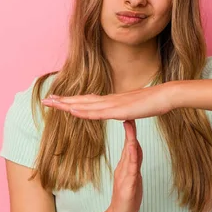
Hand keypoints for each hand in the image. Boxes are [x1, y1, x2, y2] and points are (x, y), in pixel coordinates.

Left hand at [41, 83, 177, 120]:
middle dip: (63, 101)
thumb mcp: (135, 109)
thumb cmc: (153, 102)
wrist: (166, 95)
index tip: (58, 101)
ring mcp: (113, 104)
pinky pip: (98, 112)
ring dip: (67, 104)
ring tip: (52, 103)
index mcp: (112, 101)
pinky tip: (73, 111)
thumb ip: (126, 111)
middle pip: (82, 100)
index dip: (72, 101)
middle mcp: (109, 100)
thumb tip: (121, 115)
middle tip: (45, 100)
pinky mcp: (119, 110)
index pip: (87, 101)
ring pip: (85, 105)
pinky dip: (83, 111)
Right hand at [102, 120, 142, 211]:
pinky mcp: (128, 188)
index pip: (131, 145)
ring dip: (130, 144)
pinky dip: (132, 161)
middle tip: (129, 116)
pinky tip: (132, 152)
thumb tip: (135, 147)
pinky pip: (131, 173)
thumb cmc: (127, 198)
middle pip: (129, 147)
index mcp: (127, 166)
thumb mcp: (131, 176)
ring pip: (129, 158)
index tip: (131, 117)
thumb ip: (132, 162)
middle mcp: (125, 169)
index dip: (132, 131)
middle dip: (131, 132)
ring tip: (131, 130)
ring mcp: (126, 178)